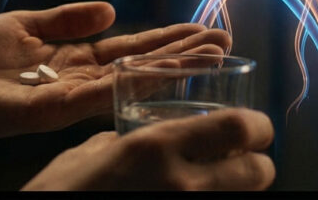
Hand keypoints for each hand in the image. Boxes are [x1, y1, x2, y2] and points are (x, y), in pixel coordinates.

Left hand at [0, 1, 229, 158]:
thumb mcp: (21, 25)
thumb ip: (65, 20)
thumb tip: (111, 8)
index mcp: (71, 59)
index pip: (130, 49)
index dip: (167, 39)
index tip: (205, 29)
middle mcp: (77, 81)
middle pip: (141, 66)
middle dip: (183, 54)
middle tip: (227, 43)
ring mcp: (67, 98)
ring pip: (129, 82)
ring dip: (169, 70)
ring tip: (211, 57)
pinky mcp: (49, 111)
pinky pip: (97, 95)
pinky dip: (130, 82)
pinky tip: (160, 70)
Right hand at [21, 107, 274, 190]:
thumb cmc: (59, 190)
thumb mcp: (90, 153)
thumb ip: (126, 140)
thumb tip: (144, 137)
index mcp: (156, 146)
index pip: (240, 128)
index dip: (258, 125)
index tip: (254, 125)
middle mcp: (180, 183)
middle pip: (259, 172)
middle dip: (258, 164)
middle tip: (244, 158)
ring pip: (243, 198)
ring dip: (238, 187)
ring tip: (218, 179)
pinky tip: (192, 195)